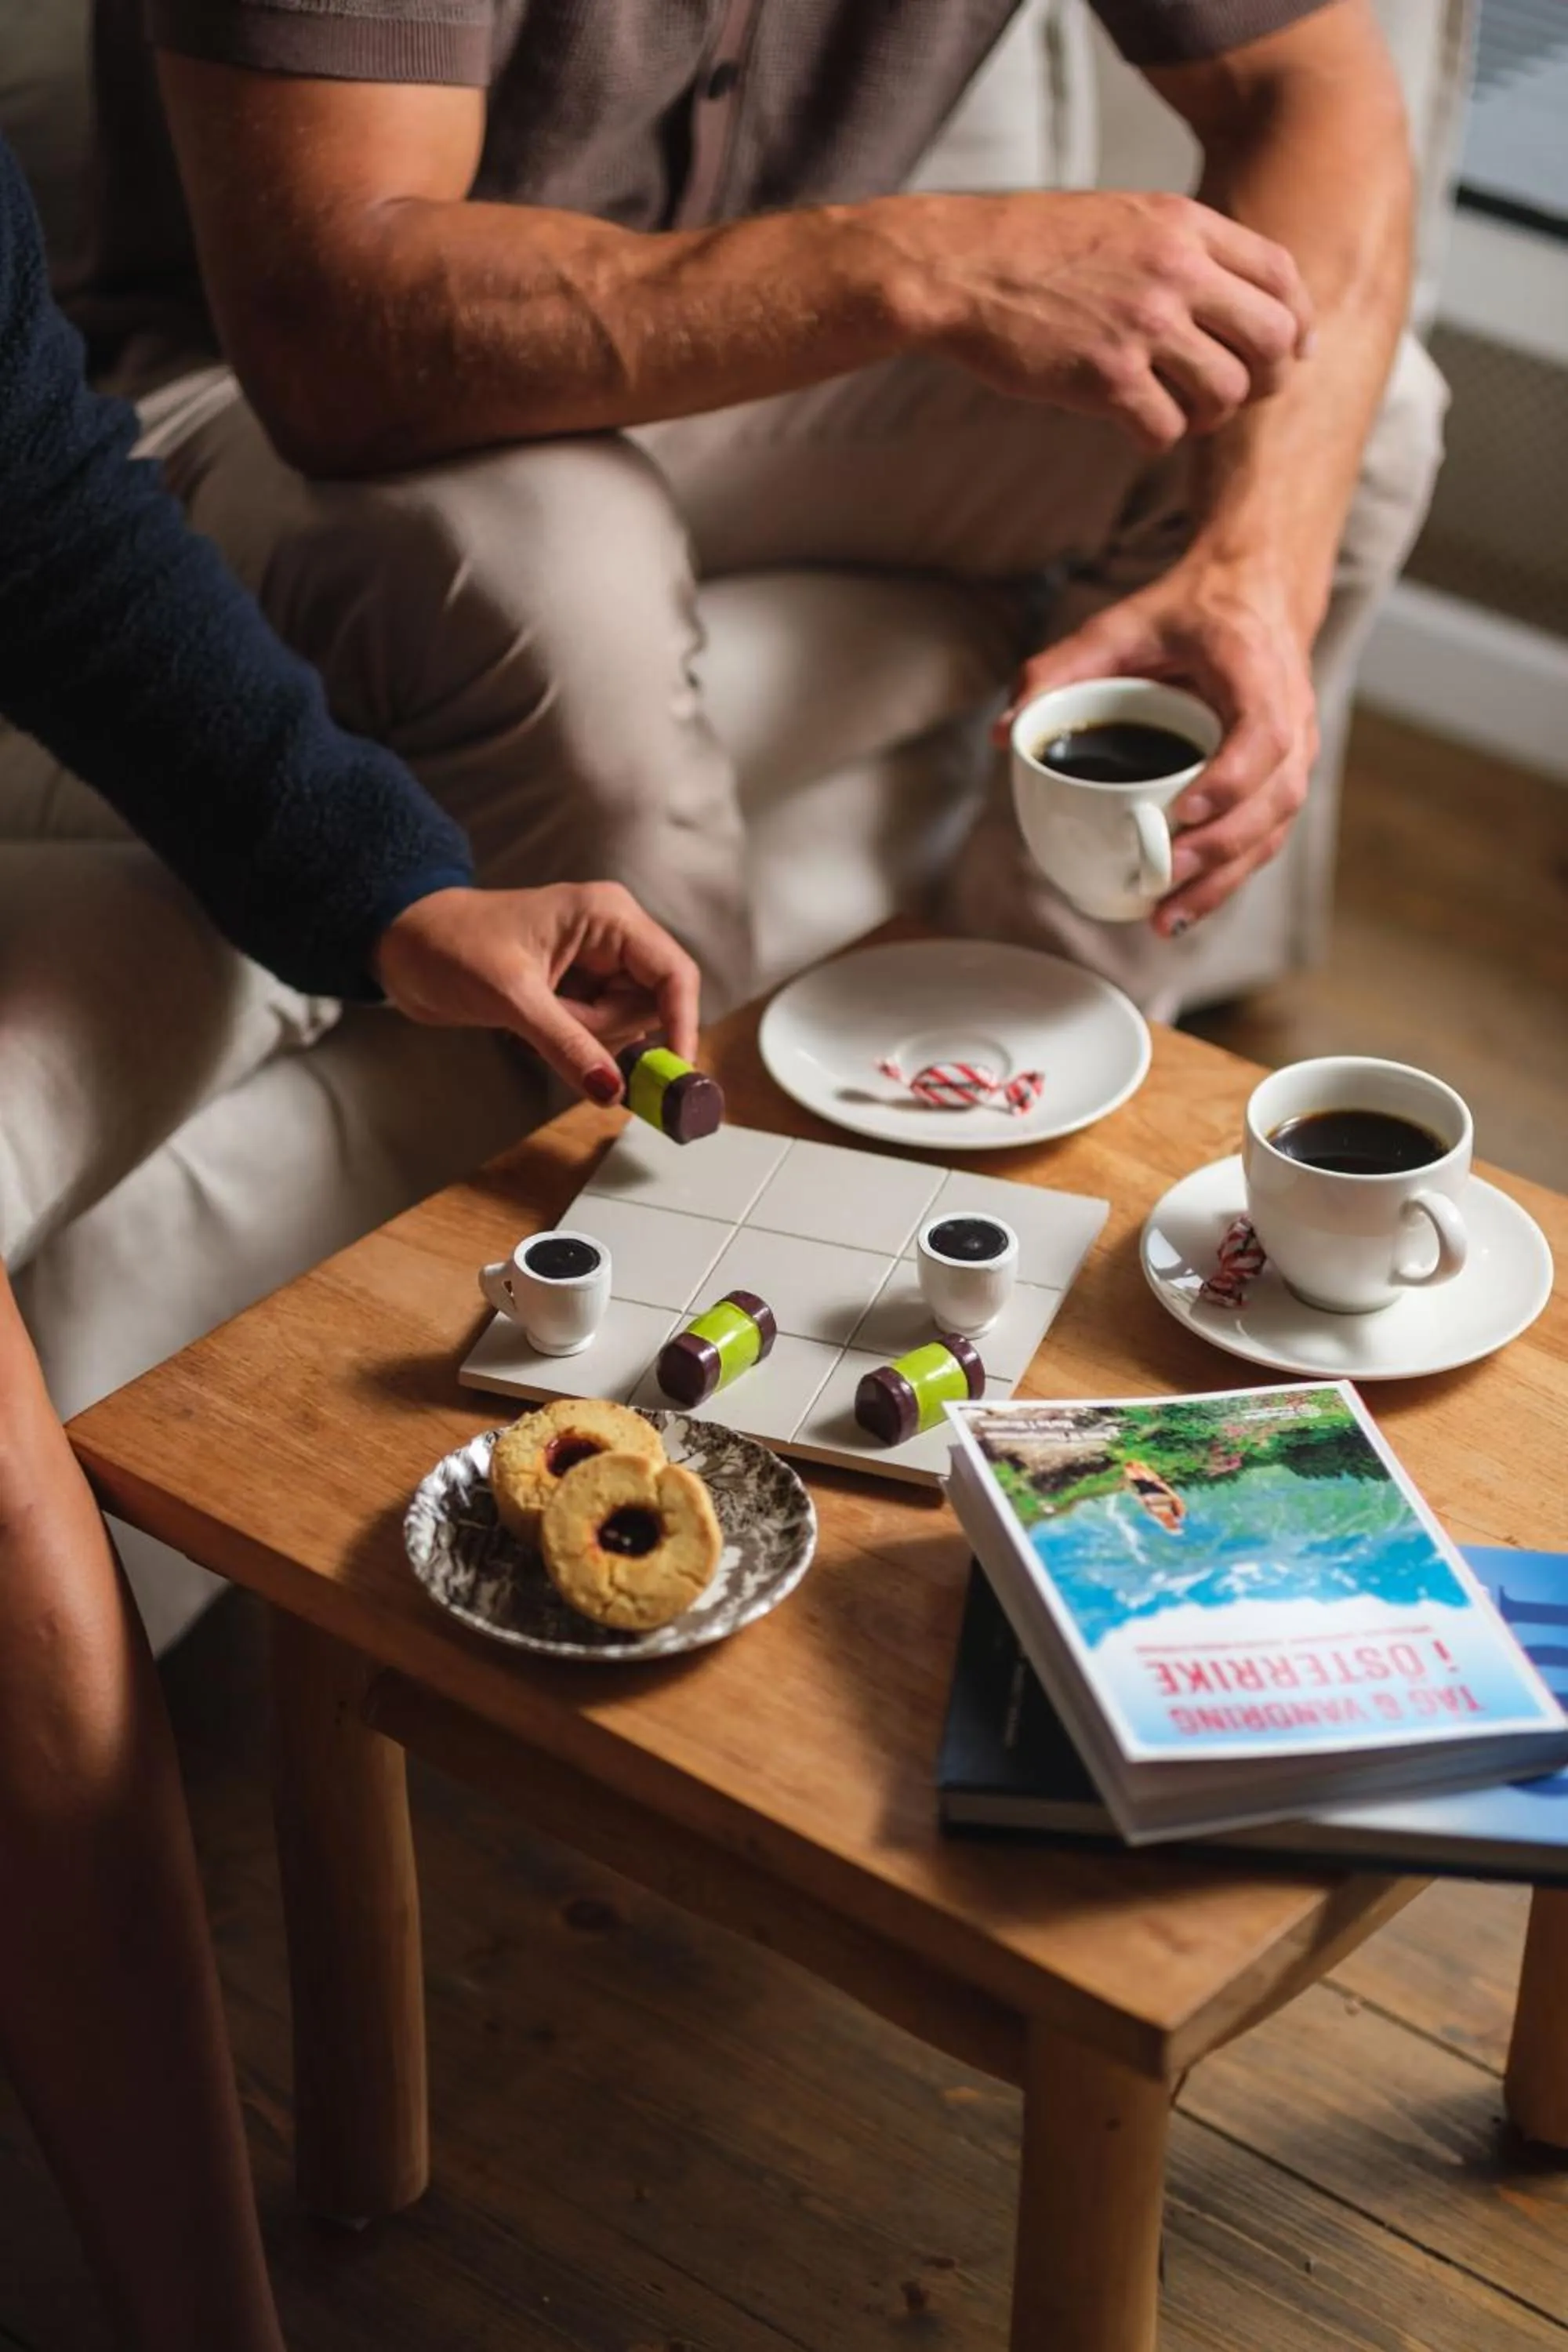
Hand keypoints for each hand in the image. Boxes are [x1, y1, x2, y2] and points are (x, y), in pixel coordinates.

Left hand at [372, 881, 700, 1101]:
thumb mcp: (511, 996)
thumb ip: (566, 1043)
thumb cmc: (450, 945)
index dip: (683, 1024)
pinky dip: (572, 1043)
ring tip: (531, 1018)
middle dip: (606, 1031)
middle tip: (556, 1024)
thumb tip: (611, 1089)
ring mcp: (595, 965)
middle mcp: (611, 936)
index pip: (673, 973)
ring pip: (625, 1025)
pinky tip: (532, 1027)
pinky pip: (598, 1032)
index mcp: (608, 916)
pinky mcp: (577, 990)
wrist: (403, 947)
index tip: (674, 1073)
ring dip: (584, 1038)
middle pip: (651, 1006)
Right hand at [892, 189, 1312, 449]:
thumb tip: (1250, 303)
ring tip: (1177, 410)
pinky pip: (1168, 430)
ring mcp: (1143, 326)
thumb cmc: (1038, 250)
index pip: (1282, 277)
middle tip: (1235, 395)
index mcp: (1185, 225)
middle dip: (1266, 379)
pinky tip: (1133, 424)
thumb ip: (1188, 251)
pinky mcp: (1106, 377)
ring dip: (1209, 415)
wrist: (960, 268)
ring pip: (1227, 392)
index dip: (1295, 324)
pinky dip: (1158, 437)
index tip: (1285, 353)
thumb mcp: (1126, 221)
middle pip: (1272, 339)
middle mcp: (1175, 271)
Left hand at [997, 564, 1319, 934]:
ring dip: (1225, 878)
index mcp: (1253, 667)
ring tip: (1169, 917)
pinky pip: (1266, 835)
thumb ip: (1059, 668)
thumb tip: (1004, 731)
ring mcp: (1296, 749)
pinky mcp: (1284, 778)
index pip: (1262, 732)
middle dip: (1221, 848)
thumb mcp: (1120, 624)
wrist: (1255, 593)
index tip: (1182, 811)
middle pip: (1275, 795)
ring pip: (1275, 826)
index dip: (1230, 778)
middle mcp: (1290, 712)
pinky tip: (1184, 907)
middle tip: (1164, 878)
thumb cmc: (1189, 612)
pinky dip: (1229, 875)